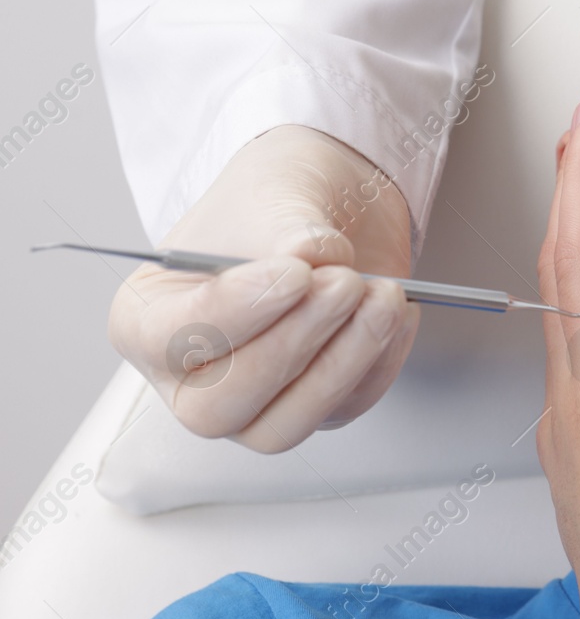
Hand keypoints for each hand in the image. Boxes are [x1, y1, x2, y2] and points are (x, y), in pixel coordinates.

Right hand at [106, 125, 418, 451]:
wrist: (328, 202)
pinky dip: (379, 362)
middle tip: (344, 283)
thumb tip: (313, 257)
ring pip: (284, 425)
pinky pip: (345, 408)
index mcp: (145, 318)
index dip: (236, 311)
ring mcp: (252, 399)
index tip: (293, 271)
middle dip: (293, 344)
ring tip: (383, 295)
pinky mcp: (314, 403)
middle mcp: (188, 375)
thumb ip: (287, 229)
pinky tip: (396, 312)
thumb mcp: (273, 193)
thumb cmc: (275, 201)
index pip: (169, 340)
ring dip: (344, 362)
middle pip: (220, 406)